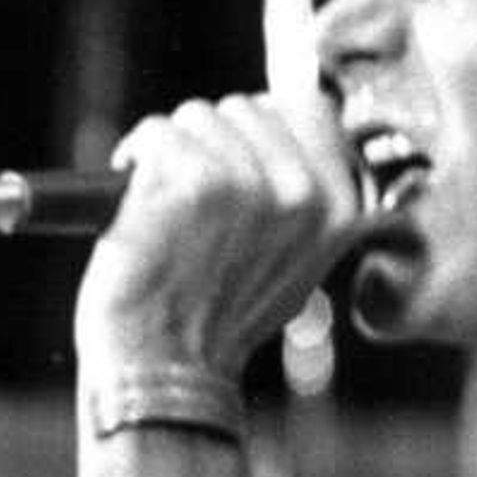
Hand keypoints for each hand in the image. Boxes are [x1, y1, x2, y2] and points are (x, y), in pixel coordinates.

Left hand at [75, 91, 389, 378]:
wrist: (169, 368)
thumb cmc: (222, 319)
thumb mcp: (299, 261)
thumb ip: (304, 197)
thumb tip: (281, 121)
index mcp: (342, 208)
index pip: (309, 109)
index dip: (259, 123)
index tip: (232, 152)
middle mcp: (305, 192)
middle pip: (245, 108)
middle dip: (210, 140)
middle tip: (189, 193)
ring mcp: (252, 184)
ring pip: (197, 117)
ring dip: (169, 149)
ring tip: (161, 200)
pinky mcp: (194, 182)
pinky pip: (157, 134)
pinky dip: (135, 159)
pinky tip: (135, 199)